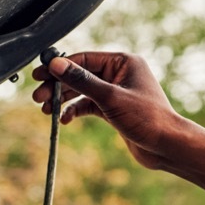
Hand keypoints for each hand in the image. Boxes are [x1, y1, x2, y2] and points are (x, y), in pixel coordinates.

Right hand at [32, 51, 183, 169]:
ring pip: (83, 90)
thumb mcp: (109, 98)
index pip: (85, 58)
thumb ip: (81, 80)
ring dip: (64, 99)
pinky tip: (64, 119)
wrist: (166, 145)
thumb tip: (56, 64)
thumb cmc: (146, 118)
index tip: (39, 76)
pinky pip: (89, 104)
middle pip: (81, 74)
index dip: (60, 67)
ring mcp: (117, 91)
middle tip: (37, 97)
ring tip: (46, 110)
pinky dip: (75, 110)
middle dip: (59, 85)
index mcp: (124, 62)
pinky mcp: (115, 108)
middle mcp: (121, 73)